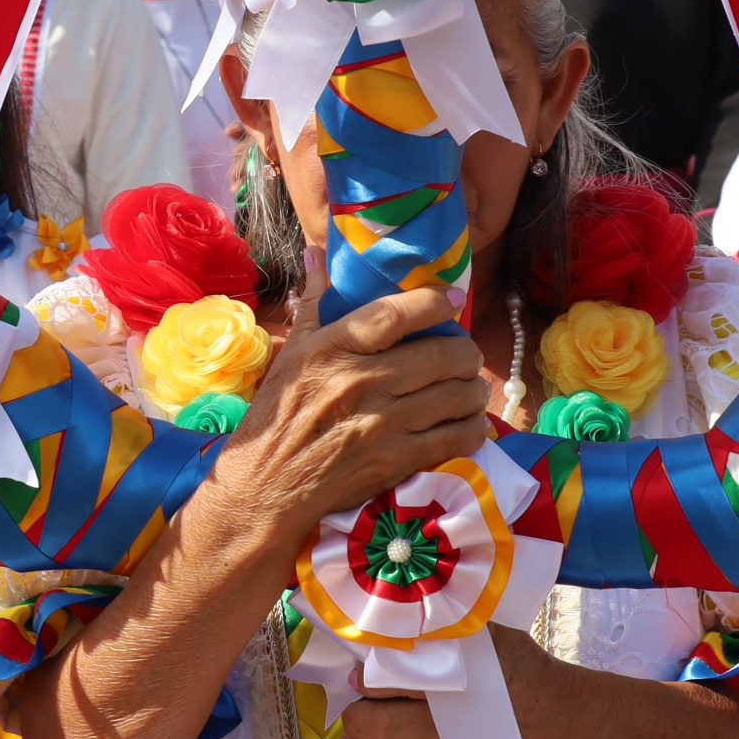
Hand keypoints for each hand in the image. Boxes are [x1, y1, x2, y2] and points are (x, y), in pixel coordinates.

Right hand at [206, 262, 487, 544]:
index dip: (435, 301)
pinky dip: (472, 429)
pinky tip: (468, 424)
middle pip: (443, 355)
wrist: (266, 486)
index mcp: (334, 348)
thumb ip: (313, 302)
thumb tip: (317, 252)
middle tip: (465, 355)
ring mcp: (383, 423)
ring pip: (457, 396)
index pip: (397, 313)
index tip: (453, 301)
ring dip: (473, 390)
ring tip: (470, 389)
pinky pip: (455, 438)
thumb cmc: (276, 415)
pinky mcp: (396, 461)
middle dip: (466, 352)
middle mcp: (362, 381)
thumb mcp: (290, 353)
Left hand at [339, 627, 546, 738]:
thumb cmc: (520, 671)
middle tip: (350, 716)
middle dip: (357, 723)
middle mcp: (452, 729)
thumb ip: (447, 631)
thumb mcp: (488, 637)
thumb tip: (400, 627)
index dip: (366, 685)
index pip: (393, 685)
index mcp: (455, 686)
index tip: (354, 680)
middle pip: (384, 730)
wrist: (559, 718)